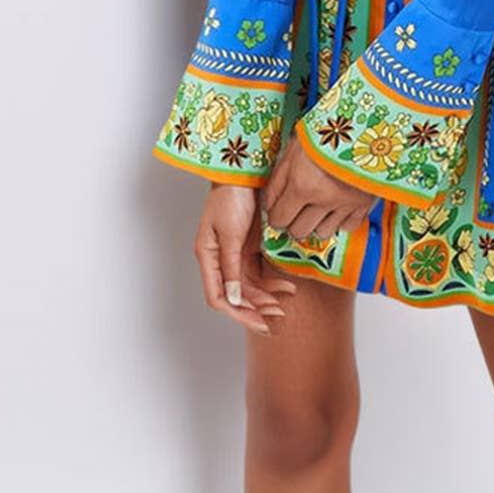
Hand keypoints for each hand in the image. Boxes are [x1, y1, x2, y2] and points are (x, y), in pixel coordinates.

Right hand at [194, 183, 297, 335]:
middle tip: (274, 319)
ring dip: (265, 297)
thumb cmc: (232, 197)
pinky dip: (270, 281)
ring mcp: (235, 252)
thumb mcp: (231, 233)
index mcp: (207, 256)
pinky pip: (258, 271)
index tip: (258, 321)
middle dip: (254, 309)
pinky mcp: (249, 245)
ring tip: (284, 303)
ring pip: (248, 286)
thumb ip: (232, 266)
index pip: (218, 297)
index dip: (237, 313)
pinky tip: (286, 286)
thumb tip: (233, 298)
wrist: (246, 171)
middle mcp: (219, 258)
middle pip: (234, 295)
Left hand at [262, 130, 375, 239]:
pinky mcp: (364, 203)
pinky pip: (348, 227)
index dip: (275, 216)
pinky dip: (340, 221)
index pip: (279, 219)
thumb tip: (269, 204)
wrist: (365, 122)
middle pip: (299, 231)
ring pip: (322, 233)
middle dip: (293, 222)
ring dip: (316, 224)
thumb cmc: (326, 130)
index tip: (278, 210)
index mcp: (302, 185)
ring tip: (316, 208)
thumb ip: (278, 179)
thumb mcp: (293, 148)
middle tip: (295, 210)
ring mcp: (345, 203)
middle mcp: (323, 199)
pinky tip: (336, 207)